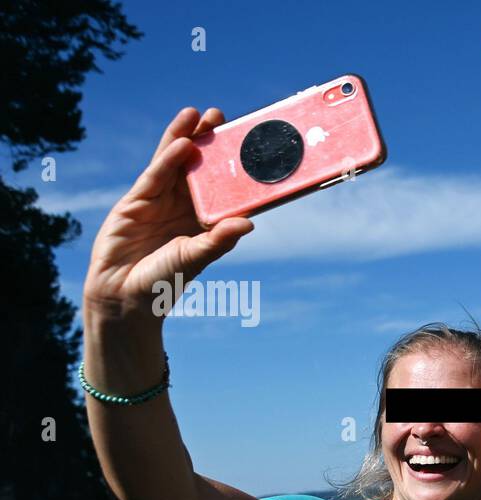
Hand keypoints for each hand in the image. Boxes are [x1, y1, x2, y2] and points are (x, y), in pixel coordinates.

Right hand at [82, 107, 253, 321]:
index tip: (246, 143)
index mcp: (204, 220)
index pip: (221, 188)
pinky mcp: (136, 201)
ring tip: (199, 115)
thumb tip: (248, 223)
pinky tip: (182, 143)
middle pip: (198, 167)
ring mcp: (159, 201)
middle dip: (207, 141)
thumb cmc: (165, 282)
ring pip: (174, 163)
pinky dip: (168, 158)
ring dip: (186, 138)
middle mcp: (184, 206)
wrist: (124, 297)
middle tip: (221, 116)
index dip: (231, 166)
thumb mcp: (195, 258)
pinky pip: (155, 175)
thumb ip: (219, 241)